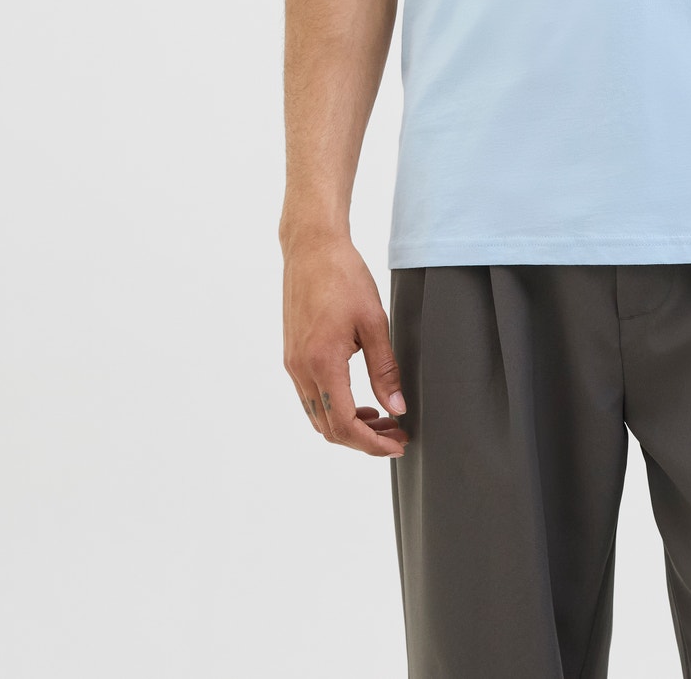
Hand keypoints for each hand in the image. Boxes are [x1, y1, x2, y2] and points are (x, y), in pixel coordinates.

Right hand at [281, 233, 408, 457]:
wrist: (312, 247)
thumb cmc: (344, 277)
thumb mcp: (374, 321)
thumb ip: (385, 370)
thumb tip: (397, 408)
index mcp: (322, 362)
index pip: (344, 424)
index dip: (371, 443)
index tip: (398, 443)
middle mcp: (301, 369)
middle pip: (328, 428)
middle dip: (363, 439)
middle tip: (397, 435)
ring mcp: (293, 364)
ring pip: (317, 416)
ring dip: (348, 426)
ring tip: (382, 420)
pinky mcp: (292, 355)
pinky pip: (310, 397)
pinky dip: (333, 408)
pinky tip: (359, 401)